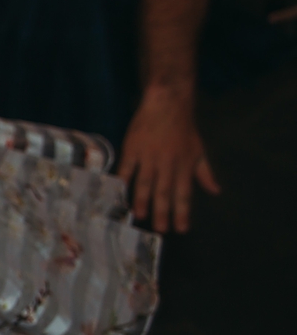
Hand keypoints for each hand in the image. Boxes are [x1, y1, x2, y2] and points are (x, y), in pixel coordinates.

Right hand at [117, 89, 217, 232]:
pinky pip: (126, 168)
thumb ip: (205, 173)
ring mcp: (149, 157)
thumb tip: (215, 191)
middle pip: (165, 192)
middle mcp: (168, 164)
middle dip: (163, 212)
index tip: (180, 229)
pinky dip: (122, 181)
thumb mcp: (199, 151)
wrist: (168, 105)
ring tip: (140, 216)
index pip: (184, 194)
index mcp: (185, 166)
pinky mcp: (133, 149)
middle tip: (160, 230)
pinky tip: (119, 193)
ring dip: (143, 200)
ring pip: (146, 183)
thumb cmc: (184, 129)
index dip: (182, 212)